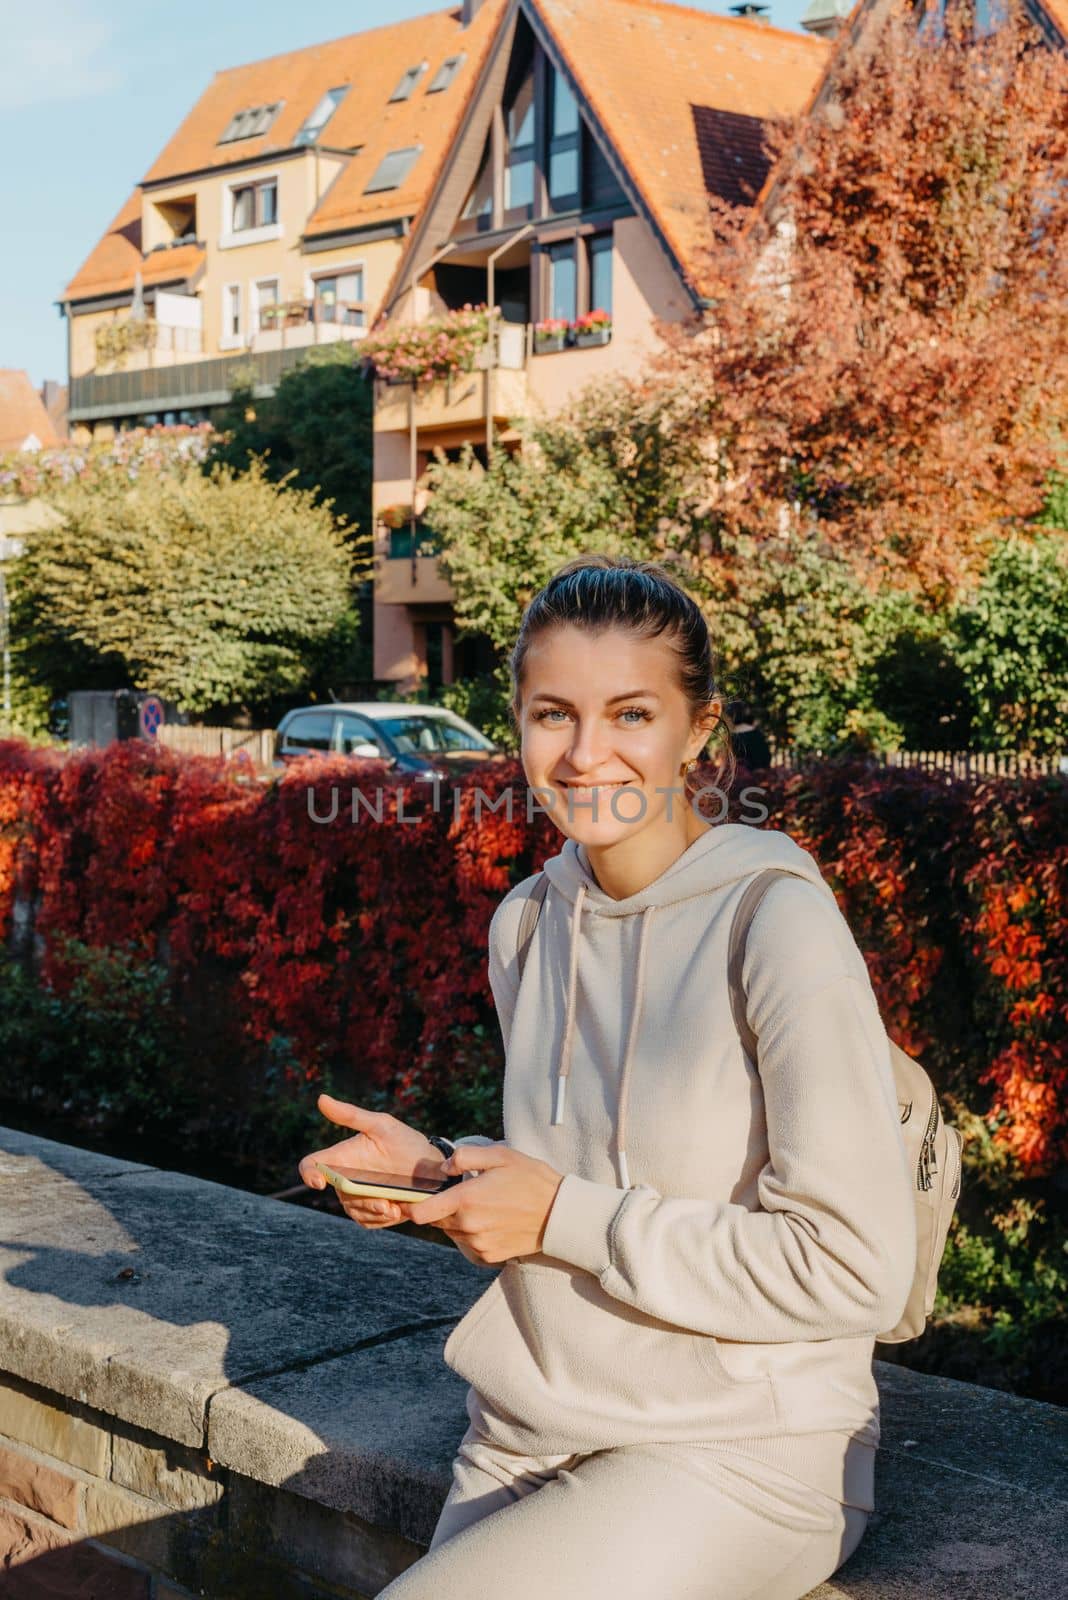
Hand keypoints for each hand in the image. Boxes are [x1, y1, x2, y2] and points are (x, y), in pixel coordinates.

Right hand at [298, 1093, 444, 1230]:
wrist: (434, 1168)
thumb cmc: (405, 1141)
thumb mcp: (382, 1125)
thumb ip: (352, 1115)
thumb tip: (321, 1098)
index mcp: (342, 1156)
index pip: (312, 1165)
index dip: (309, 1173)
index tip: (321, 1182)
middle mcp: (346, 1177)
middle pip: (339, 1194)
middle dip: (360, 1201)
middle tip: (385, 1204)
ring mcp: (359, 1196)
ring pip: (354, 1211)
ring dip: (373, 1212)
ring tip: (395, 1209)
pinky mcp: (372, 1213)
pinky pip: (368, 1222)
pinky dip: (380, 1220)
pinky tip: (398, 1212)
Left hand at [391, 1142, 564, 1264]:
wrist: (560, 1214)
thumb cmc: (531, 1180)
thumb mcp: (500, 1155)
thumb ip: (466, 1156)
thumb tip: (444, 1167)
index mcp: (466, 1200)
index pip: (420, 1212)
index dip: (410, 1205)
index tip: (410, 1199)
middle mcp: (468, 1226)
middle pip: (436, 1221)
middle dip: (441, 1208)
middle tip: (464, 1193)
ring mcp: (478, 1244)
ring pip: (452, 1232)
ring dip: (457, 1220)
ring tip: (484, 1205)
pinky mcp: (488, 1256)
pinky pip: (468, 1245)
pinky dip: (472, 1234)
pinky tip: (491, 1221)